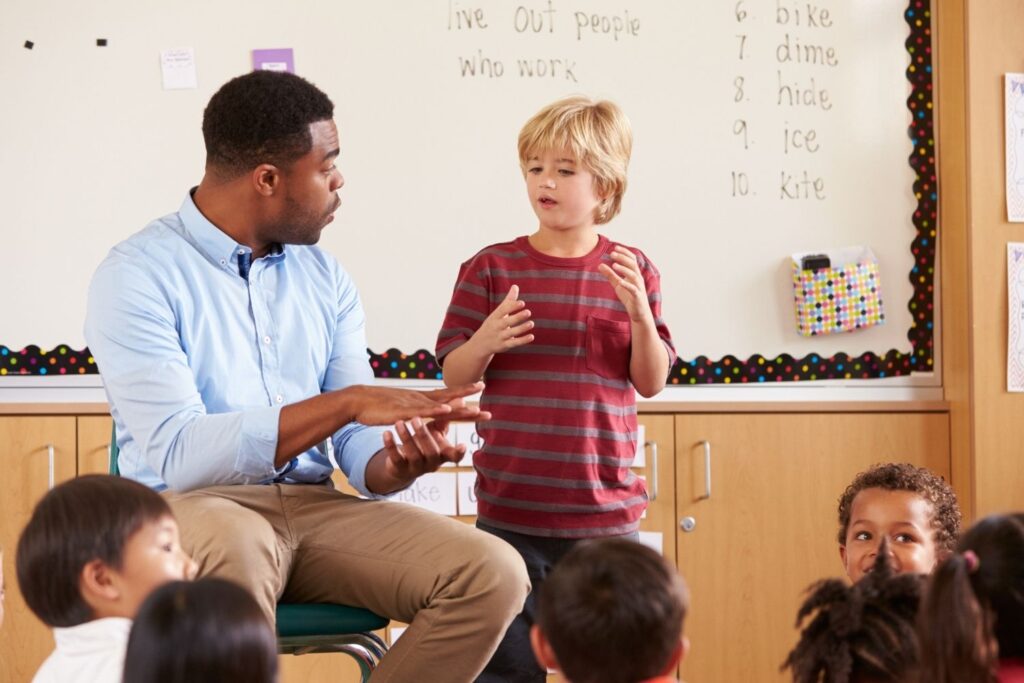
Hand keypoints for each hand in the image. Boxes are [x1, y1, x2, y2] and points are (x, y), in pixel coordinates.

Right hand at [347, 382, 488, 425]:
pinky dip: (435, 410)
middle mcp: (420, 398)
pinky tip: (447, 410)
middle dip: (470, 400)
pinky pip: (423, 411)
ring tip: (476, 409)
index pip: (447, 394)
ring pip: (440, 405)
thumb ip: (416, 410)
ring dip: (459, 407)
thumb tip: (423, 411)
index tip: (481, 386)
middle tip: (488, 403)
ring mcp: (413, 404)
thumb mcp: (402, 408)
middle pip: (450, 398)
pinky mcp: (403, 411)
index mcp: (421, 398)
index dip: (465, 391)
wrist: (359, 401)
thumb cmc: (379, 406)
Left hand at [379, 417, 464, 483]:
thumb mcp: (435, 431)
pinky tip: (386, 433)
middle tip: (415, 419)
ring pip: (412, 455)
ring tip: (398, 423)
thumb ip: (445, 417)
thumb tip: (461, 400)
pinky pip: (395, 458)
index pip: (454, 456)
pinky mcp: (399, 468)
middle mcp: (431, 463)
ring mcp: (415, 467)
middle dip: (423, 435)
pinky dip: (390, 445)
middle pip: (431, 452)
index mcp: (442, 454)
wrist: (402, 464)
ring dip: (406, 437)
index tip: (463, 445)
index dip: (459, 452)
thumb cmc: (423, 444)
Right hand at [469, 285, 534, 354]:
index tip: (522, 303)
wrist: (480, 344)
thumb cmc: (492, 324)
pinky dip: (522, 340)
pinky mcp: (504, 346)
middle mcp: (496, 326)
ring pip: (511, 333)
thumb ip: (508, 301)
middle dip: (517, 317)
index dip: (512, 307)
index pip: (503, 310)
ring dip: (521, 328)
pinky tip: (531, 336)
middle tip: (528, 312)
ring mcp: (500, 337)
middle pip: (507, 322)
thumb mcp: (498, 313)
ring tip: (531, 323)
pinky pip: (514, 343)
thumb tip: (515, 286)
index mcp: (494, 317)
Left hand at [598, 246, 653, 322]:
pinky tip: (620, 281)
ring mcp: (639, 287)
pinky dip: (627, 284)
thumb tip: (599, 265)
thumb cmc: (629, 297)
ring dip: (624, 269)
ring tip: (614, 265)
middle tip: (612, 254)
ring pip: (634, 275)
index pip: (632, 259)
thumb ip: (610, 275)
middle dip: (623, 258)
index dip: (624, 252)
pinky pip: (633, 289)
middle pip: (633, 264)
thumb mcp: (617, 284)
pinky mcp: (638, 296)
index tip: (615, 247)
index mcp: (634, 274)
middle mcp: (638, 279)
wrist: (639, 313)